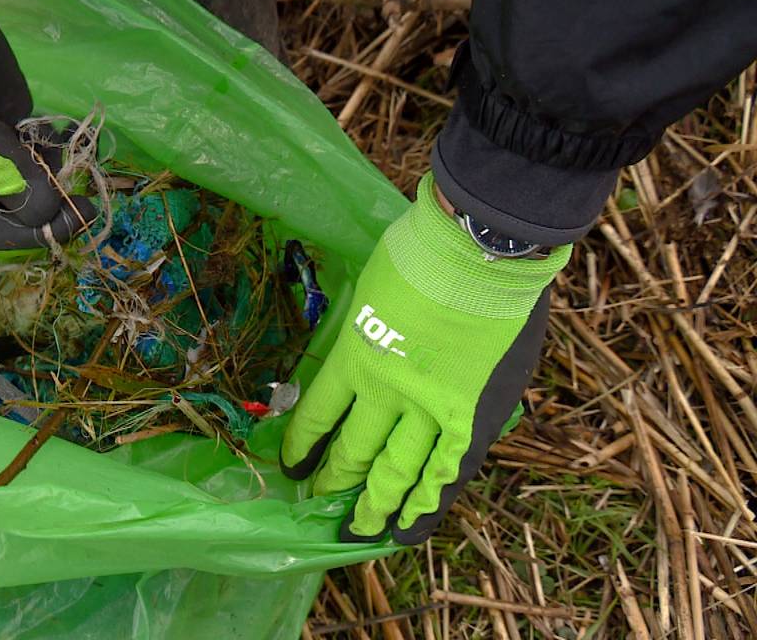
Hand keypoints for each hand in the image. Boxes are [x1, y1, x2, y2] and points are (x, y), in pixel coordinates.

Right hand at [0, 0, 94, 253]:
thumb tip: (44, 209)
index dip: (27, 235)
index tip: (68, 220)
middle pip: (14, 220)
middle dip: (48, 213)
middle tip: (87, 203)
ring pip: (33, 194)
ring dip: (57, 184)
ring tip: (67, 158)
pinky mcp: (12, 137)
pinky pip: (42, 162)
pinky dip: (57, 157)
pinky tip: (62, 139)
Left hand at [281, 173, 570, 543]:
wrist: (483, 247)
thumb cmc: (425, 251)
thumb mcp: (372, 287)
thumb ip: (366, 326)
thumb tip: (362, 342)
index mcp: (353, 356)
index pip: (316, 415)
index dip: (302, 444)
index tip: (292, 464)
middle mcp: (385, 391)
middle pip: (351, 451)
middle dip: (331, 481)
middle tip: (318, 501)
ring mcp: (431, 408)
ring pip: (393, 472)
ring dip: (371, 504)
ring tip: (355, 528)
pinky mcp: (473, 416)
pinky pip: (445, 473)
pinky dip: (425, 505)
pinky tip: (406, 528)